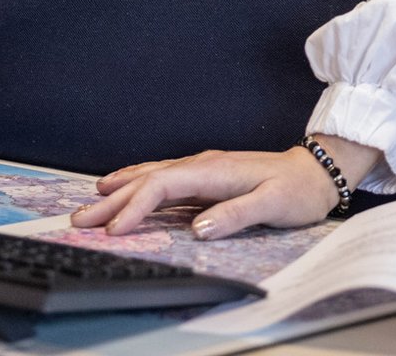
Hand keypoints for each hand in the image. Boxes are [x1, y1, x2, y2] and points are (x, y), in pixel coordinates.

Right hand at [72, 136, 376, 238]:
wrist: (315, 171)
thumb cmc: (297, 189)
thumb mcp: (273, 204)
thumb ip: (236, 214)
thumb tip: (197, 227)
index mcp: (213, 171)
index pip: (163, 186)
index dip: (136, 206)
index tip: (115, 228)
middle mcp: (202, 166)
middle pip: (148, 180)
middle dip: (112, 199)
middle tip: (80, 218)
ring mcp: (201, 170)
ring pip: (151, 177)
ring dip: (119, 190)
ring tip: (90, 202)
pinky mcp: (204, 178)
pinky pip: (162, 180)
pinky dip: (137, 184)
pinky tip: (123, 187)